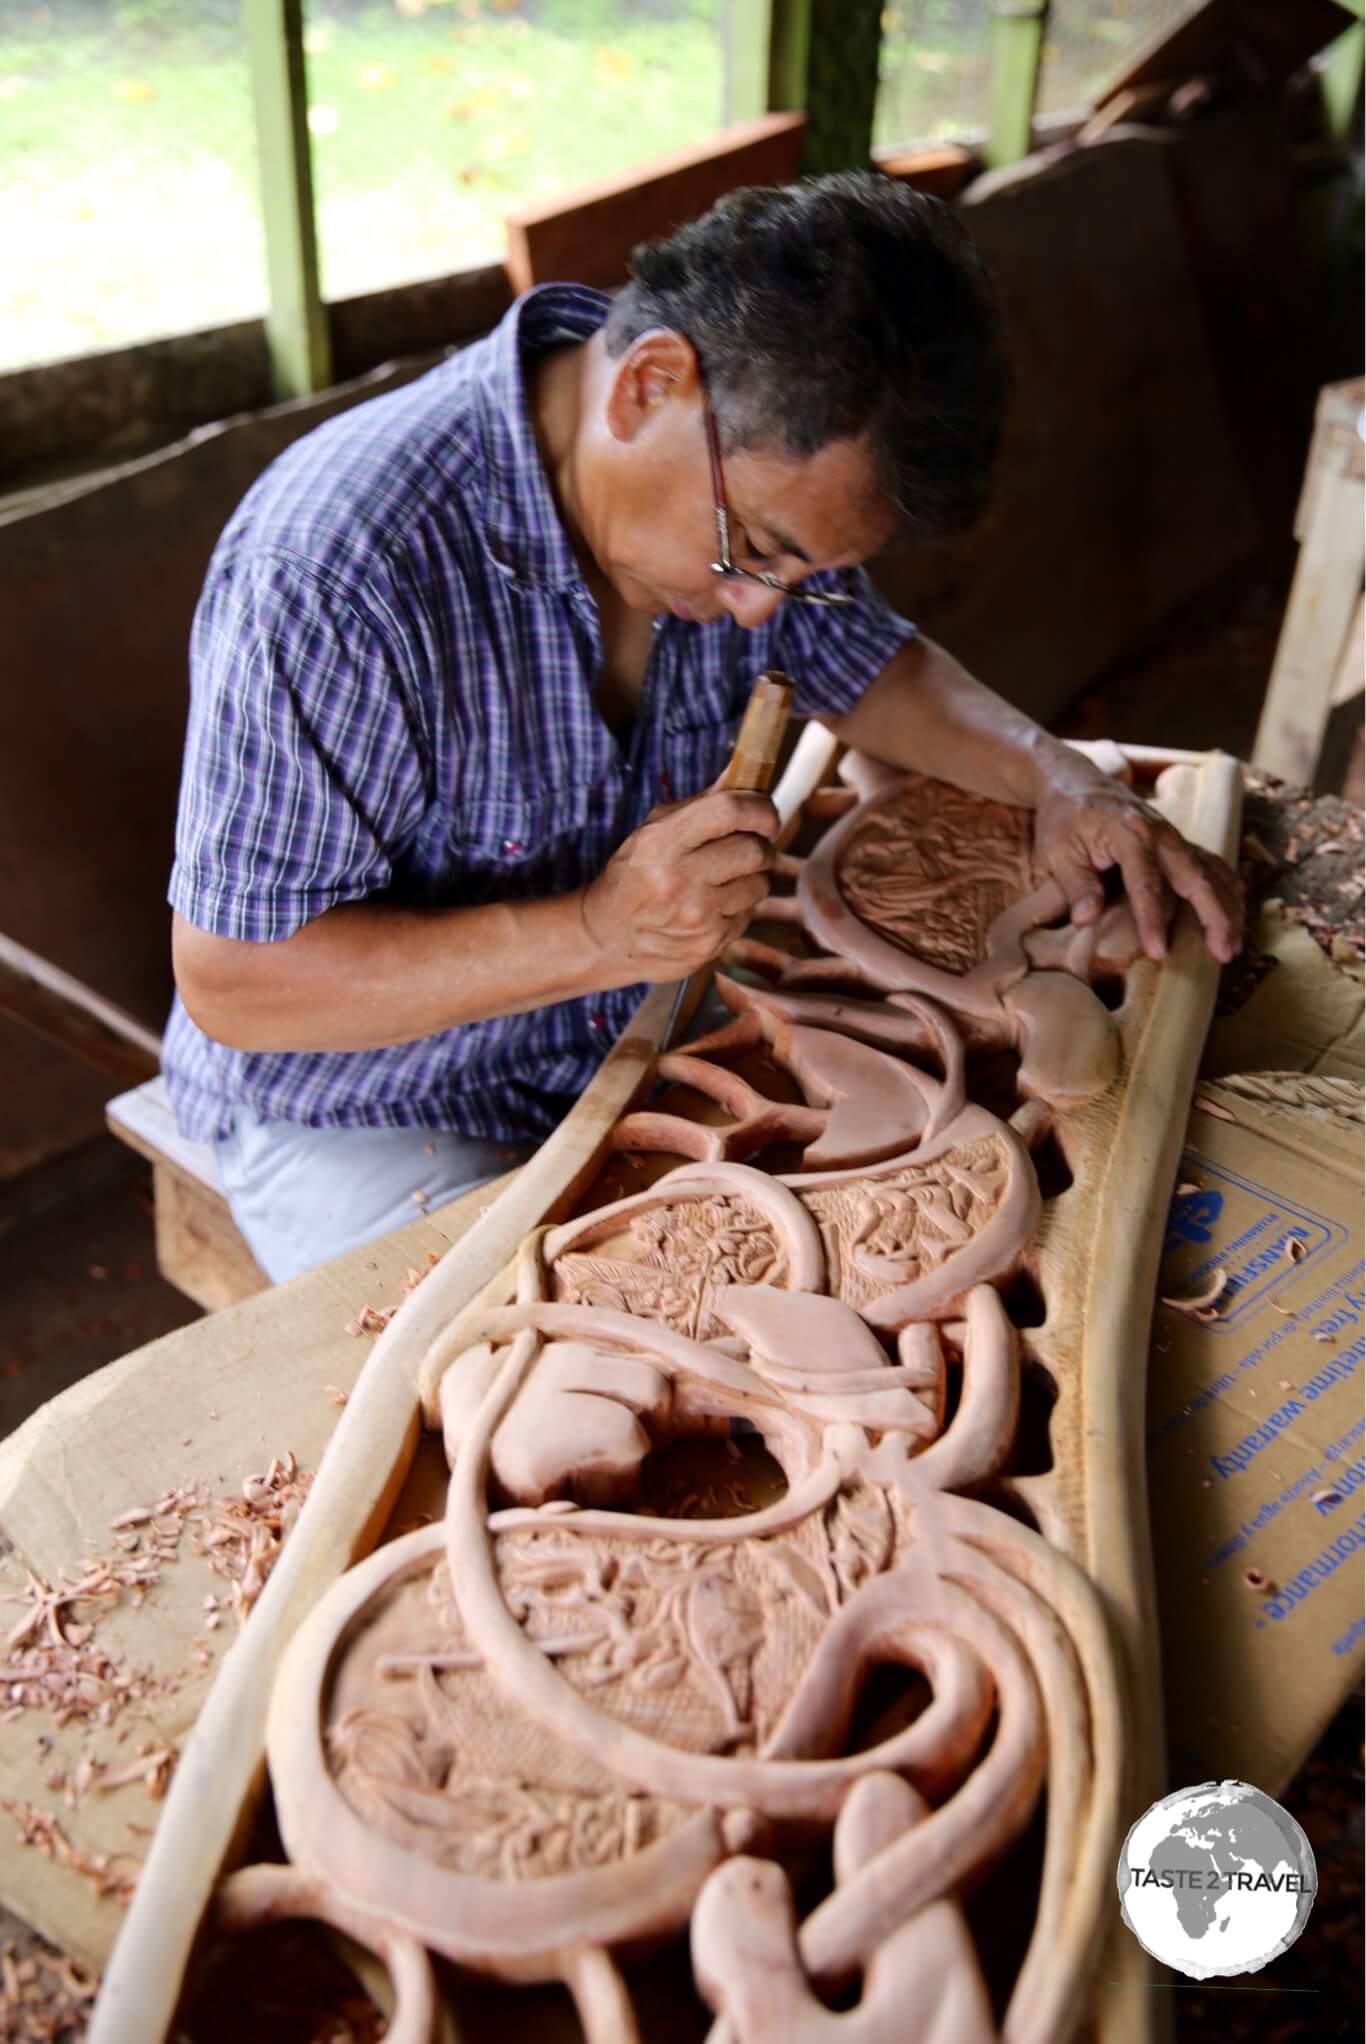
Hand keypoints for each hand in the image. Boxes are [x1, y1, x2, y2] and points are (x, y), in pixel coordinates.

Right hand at [580, 784, 779, 983]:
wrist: (607, 938)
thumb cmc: (632, 877)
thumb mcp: (651, 833)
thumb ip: (697, 805)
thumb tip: (739, 771)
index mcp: (660, 843)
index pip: (729, 811)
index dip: (759, 808)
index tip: (766, 814)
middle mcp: (679, 879)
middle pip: (753, 850)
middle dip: (761, 845)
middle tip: (749, 847)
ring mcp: (696, 916)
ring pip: (759, 885)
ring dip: (751, 878)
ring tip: (726, 880)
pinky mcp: (709, 943)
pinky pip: (748, 915)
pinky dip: (739, 908)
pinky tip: (713, 908)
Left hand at [1033, 771, 1243, 964]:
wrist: (1074, 780)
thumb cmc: (1063, 817)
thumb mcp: (1057, 850)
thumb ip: (1075, 885)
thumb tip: (1086, 919)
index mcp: (1130, 834)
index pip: (1146, 884)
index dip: (1153, 919)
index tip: (1159, 952)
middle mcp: (1162, 834)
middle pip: (1197, 878)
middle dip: (1214, 917)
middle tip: (1223, 953)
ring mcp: (1174, 836)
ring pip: (1213, 872)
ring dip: (1228, 907)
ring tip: (1234, 944)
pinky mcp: (1179, 841)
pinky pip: (1212, 864)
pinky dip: (1227, 888)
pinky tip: (1236, 912)